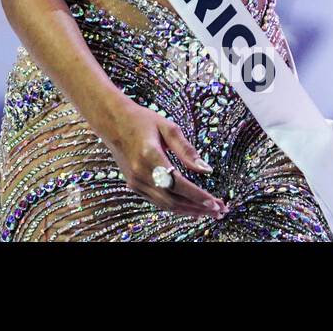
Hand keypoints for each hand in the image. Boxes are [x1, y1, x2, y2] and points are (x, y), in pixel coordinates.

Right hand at [103, 98, 228, 218]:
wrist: (113, 122)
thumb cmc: (142, 120)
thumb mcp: (167, 127)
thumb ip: (187, 149)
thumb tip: (206, 169)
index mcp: (149, 154)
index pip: (177, 182)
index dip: (197, 195)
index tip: (214, 201)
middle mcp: (140, 171)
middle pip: (173, 198)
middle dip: (198, 207)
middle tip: (219, 210)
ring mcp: (135, 180)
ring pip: (166, 204)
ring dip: (189, 210)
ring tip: (209, 212)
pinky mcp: (133, 184)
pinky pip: (157, 201)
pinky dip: (176, 207)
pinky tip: (190, 209)